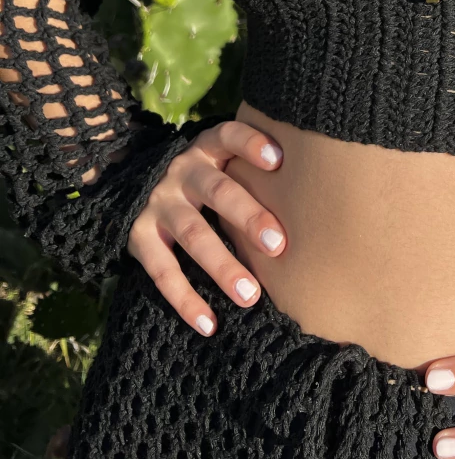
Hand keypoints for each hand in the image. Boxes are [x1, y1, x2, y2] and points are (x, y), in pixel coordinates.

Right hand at [126, 119, 286, 336]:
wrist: (135, 188)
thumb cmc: (206, 179)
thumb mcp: (222, 162)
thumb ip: (253, 171)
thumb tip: (315, 198)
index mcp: (207, 149)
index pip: (228, 135)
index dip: (251, 143)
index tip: (279, 160)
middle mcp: (181, 172)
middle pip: (218, 191)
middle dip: (248, 217)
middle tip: (278, 244)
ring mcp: (158, 204)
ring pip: (194, 235)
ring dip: (222, 267)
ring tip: (251, 296)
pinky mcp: (138, 237)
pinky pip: (163, 272)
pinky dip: (186, 300)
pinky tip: (210, 324)